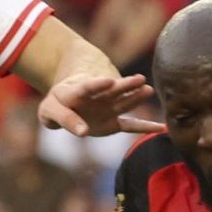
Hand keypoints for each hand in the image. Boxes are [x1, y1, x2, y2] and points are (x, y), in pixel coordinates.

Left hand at [37, 73, 163, 138]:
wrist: (64, 103)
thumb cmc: (56, 106)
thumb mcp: (50, 111)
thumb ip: (64, 119)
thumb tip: (83, 132)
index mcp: (77, 91)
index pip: (88, 86)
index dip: (98, 84)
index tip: (109, 79)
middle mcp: (97, 97)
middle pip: (112, 91)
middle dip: (125, 86)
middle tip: (140, 79)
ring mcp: (107, 108)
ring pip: (123, 102)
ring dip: (135, 97)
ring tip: (149, 89)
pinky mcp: (113, 122)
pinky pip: (130, 125)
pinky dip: (144, 127)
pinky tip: (161, 128)